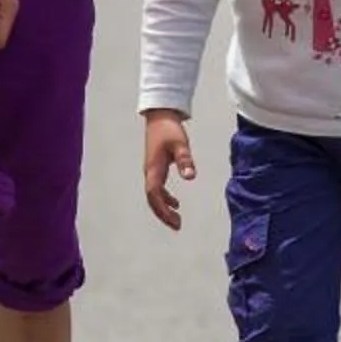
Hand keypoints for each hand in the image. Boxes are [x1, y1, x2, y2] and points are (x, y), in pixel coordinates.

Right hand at [143, 109, 195, 227]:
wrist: (160, 116)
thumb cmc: (169, 129)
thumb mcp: (180, 144)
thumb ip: (185, 160)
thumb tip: (190, 177)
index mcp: (153, 169)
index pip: (154, 195)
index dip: (163, 209)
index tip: (174, 220)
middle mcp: (150, 172)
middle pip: (152, 199)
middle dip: (163, 214)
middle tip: (177, 225)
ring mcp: (152, 171)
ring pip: (154, 196)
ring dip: (164, 208)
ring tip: (177, 220)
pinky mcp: (156, 168)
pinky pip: (157, 189)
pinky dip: (165, 198)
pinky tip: (175, 203)